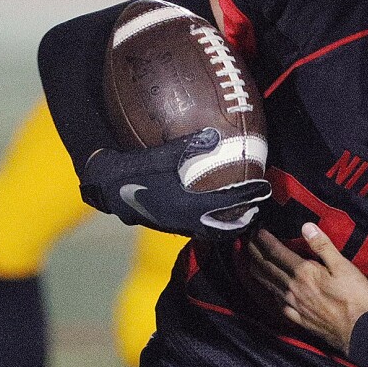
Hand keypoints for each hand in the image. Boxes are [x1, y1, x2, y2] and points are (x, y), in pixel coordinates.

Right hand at [79, 128, 271, 238]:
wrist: (102, 186)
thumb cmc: (131, 169)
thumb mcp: (160, 155)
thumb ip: (188, 146)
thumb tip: (215, 134)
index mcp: (187, 206)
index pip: (228, 204)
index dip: (248, 196)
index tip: (264, 189)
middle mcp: (184, 221)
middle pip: (223, 228)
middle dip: (242, 221)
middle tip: (257, 210)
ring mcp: (174, 226)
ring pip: (209, 232)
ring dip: (226, 226)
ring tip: (240, 216)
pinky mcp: (165, 224)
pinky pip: (195, 228)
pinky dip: (208, 223)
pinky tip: (209, 212)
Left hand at [246, 223, 367, 352]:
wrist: (359, 332)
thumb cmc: (356, 298)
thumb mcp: (344, 267)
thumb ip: (323, 247)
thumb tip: (306, 227)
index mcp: (303, 272)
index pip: (276, 252)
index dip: (263, 240)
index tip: (255, 230)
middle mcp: (293, 288)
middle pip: (267, 267)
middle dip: (254, 252)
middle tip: (246, 241)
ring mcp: (293, 305)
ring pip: (268, 284)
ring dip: (256, 270)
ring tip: (250, 261)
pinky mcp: (298, 318)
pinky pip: (277, 303)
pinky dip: (268, 292)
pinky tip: (268, 290)